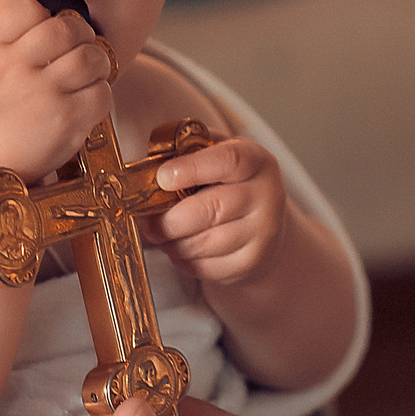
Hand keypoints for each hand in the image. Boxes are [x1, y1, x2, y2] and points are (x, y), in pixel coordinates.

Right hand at [0, 0, 113, 176]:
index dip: (40, 16)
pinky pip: (101, 91)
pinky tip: (82, 96)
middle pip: (65, 28)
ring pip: (91, 56)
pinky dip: (98, 91)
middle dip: (76, 34)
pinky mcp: (65, 121)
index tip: (39, 33)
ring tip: (83, 69)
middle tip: (72, 46)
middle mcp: (8, 68)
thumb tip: (34, 0)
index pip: (26, 7)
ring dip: (94, 60)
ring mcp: (39, 95)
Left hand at [148, 137, 288, 283]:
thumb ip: (187, 149)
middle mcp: (266, 196)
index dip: (192, 169)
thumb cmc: (227, 180)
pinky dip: (182, 260)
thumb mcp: (215, 151)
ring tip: (161, 233)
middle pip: (211, 209)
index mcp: (256, 161)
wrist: (263, 219)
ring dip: (172, 241)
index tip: (162, 177)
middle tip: (147, 220)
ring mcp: (262, 233)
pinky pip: (204, 267)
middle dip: (169, 219)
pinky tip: (179, 246)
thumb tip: (151, 162)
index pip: (229, 161)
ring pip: (203, 243)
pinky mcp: (250, 261)